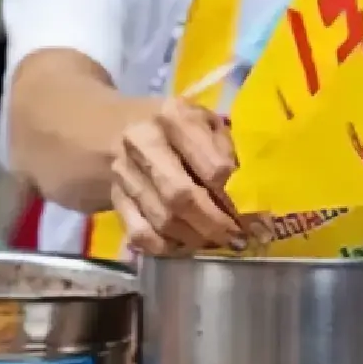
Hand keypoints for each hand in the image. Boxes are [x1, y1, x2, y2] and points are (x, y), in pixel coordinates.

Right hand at [110, 98, 252, 255]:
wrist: (119, 129)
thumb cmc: (177, 129)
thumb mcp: (206, 123)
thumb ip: (226, 149)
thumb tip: (241, 189)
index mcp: (173, 116)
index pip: (211, 165)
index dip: (232, 192)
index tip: (247, 206)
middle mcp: (141, 142)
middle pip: (181, 195)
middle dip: (214, 223)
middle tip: (236, 237)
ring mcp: (123, 172)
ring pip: (162, 219)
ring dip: (195, 238)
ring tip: (216, 242)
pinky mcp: (115, 197)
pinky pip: (140, 233)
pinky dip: (165, 246)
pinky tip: (183, 244)